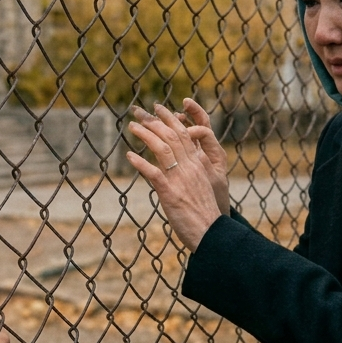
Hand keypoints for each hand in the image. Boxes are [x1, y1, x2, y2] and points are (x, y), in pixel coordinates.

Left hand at [126, 102, 223, 250]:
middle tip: (139, 110)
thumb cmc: (205, 215)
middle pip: (172, 136)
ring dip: (145, 135)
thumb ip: (188, 176)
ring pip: (163, 149)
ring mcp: (180, 179)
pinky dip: (140, 163)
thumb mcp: (200, 189)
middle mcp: (190, 168)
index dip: (171, 119)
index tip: (159, 109)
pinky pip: (154, 173)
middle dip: (154, 120)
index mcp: (198, 165)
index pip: (184, 134)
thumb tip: (174, 170)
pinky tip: (129, 156)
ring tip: (132, 126)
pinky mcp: (170, 193)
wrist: (212, 233)